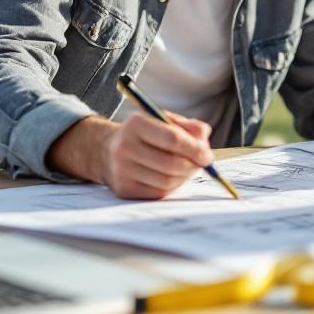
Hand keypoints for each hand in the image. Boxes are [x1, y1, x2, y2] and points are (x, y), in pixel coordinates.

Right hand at [49, 113, 214, 198]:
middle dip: (193, 165)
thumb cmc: (144, 134)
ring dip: (184, 177)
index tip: (207, 155)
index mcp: (135, 124)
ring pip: (167, 181)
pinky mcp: (124, 190)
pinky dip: (172, 186)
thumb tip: (204, 138)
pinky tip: (173, 177)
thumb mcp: (163, 120)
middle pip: (171, 163)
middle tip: (202, 163)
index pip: (172, 139)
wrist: (106, 151)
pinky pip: (158, 193)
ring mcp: (122, 171)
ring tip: (187, 168)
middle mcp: (125, 147)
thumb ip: (188, 126)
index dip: (195, 149)